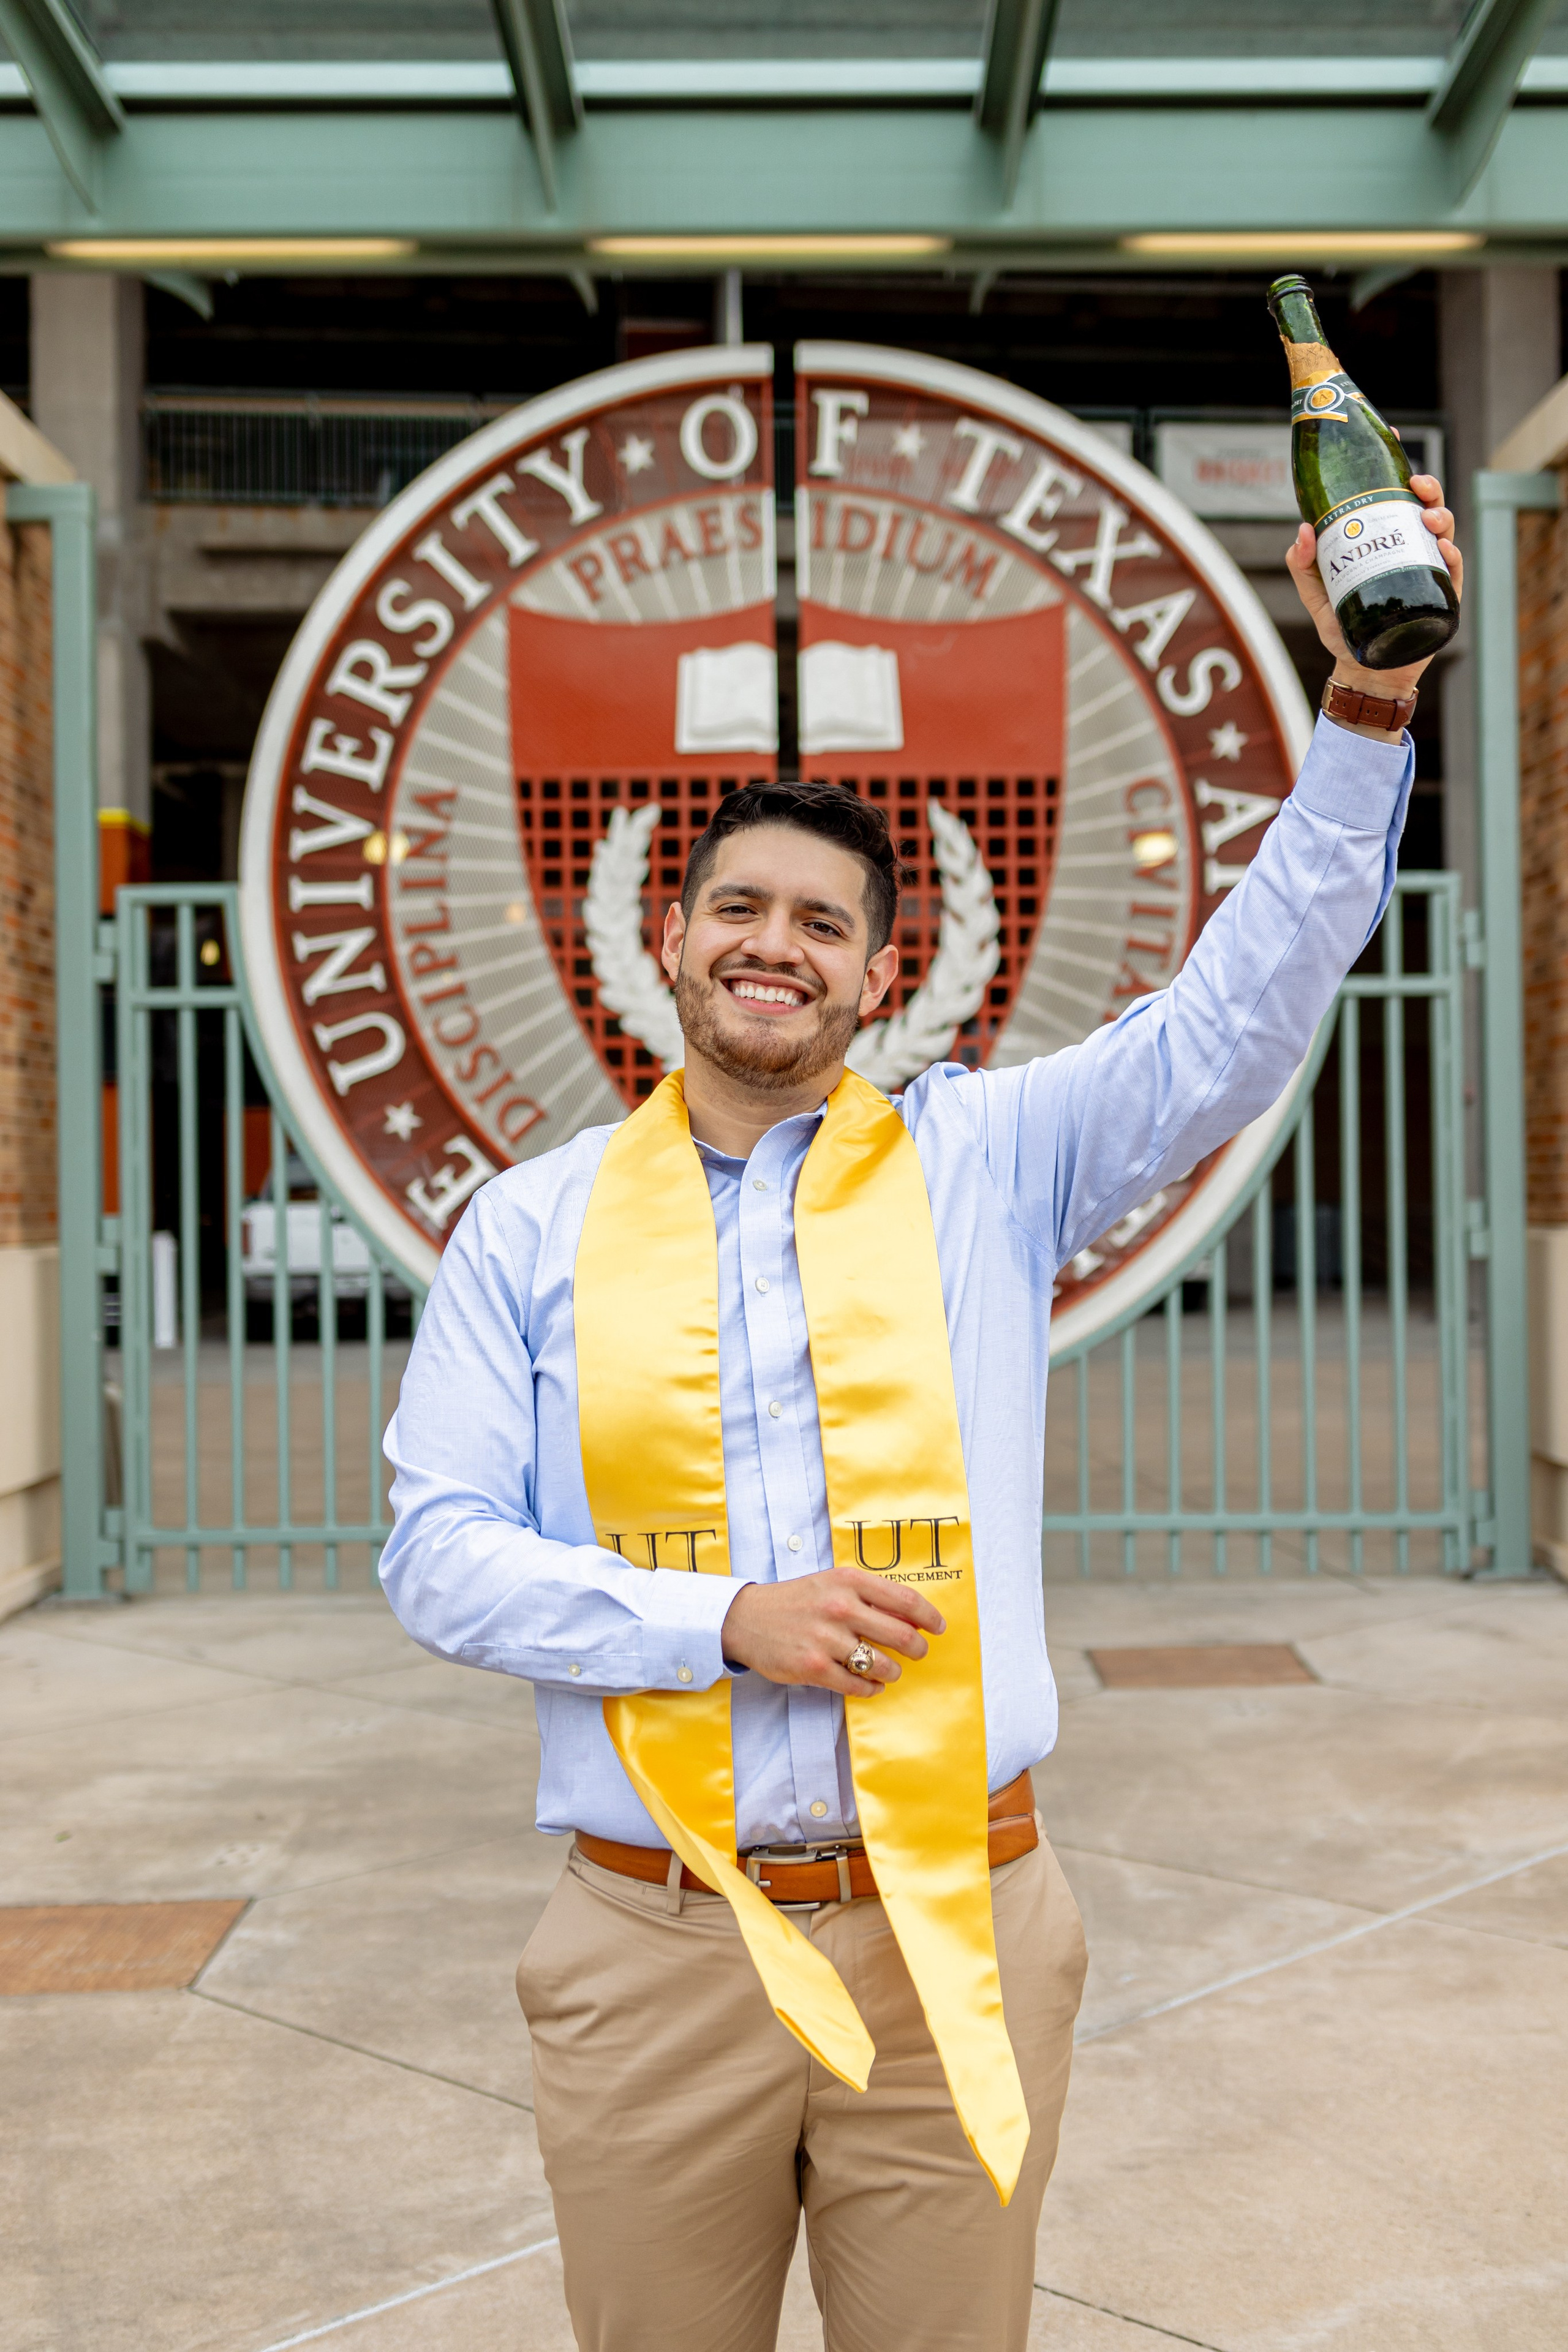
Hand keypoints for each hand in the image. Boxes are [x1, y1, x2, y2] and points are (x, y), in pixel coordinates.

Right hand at [721, 1565, 944, 1696]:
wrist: (747, 1619)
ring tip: (890, 1671)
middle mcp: (840, 1608)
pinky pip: (858, 1685)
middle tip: (918, 1652)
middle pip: (902, 1635)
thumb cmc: (796, 1600)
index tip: (938, 1627)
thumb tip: (911, 1616)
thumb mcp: (832, 1583)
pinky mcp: (815, 1667)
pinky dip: (870, 1688)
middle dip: (917, 1649)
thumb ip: (868, 1595)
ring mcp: (827, 1639)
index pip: (905, 1600)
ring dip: (893, 1672)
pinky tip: (870, 1685)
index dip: (929, 1617)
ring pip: (883, 1665)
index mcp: (849, 1581)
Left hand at [1286, 473, 1461, 705]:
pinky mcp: (1441, 596)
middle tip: (1415, 483)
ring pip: (1444, 530)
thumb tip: (1302, 530)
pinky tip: (1443, 548)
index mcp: (1382, 536)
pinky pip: (1452, 570)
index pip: (1393, 494)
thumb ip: (1301, 563)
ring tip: (1427, 518)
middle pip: (1425, 505)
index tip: (1394, 439)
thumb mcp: (1314, 592)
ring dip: (1440, 517)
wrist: (1363, 669)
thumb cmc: (1341, 626)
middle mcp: (1408, 547)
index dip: (1396, 465)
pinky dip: (1450, 555)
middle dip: (1426, 487)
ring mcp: (1427, 569)